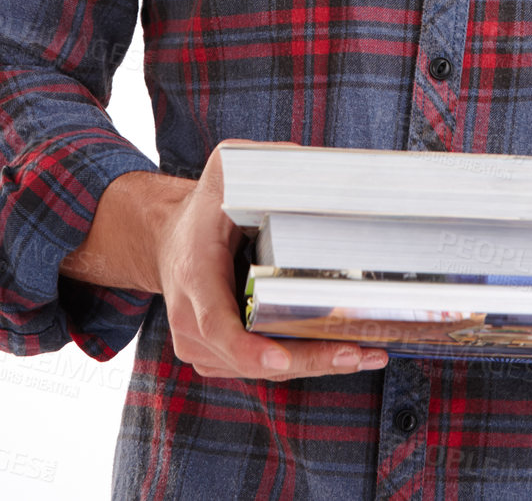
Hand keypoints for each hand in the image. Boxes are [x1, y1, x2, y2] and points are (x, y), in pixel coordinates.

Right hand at [155, 140, 390, 382]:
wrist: (169, 240)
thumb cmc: (203, 208)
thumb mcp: (226, 171)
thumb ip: (264, 163)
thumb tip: (313, 164)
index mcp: (194, 275)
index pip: (215, 323)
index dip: (247, 348)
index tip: (279, 357)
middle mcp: (190, 320)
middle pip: (251, 357)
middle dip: (307, 358)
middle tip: (354, 353)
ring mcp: (199, 345)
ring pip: (261, 369)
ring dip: (312, 364)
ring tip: (362, 354)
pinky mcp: (213, 358)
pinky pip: (260, 369)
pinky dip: (299, 363)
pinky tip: (339, 354)